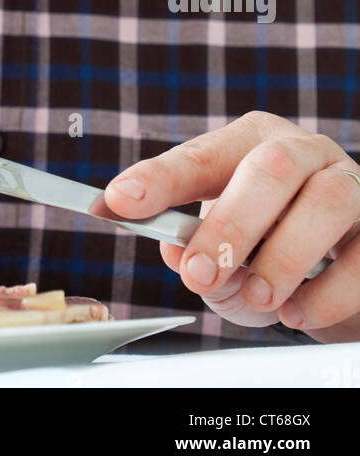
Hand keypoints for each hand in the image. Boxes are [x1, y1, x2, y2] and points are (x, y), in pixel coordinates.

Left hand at [104, 110, 359, 341]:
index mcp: (250, 142)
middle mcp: (302, 151)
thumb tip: (177, 253)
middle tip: (200, 274)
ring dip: (283, 256)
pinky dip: (326, 291)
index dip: (159, 179)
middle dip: (230, 223)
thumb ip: (194, 246)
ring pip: (324, 200)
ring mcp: (349, 183)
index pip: (200, 156)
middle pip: (270, 168)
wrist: (343, 266)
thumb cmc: (271, 244)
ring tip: (257, 298)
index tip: (118, 201)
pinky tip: (296, 312)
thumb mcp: (224, 245)